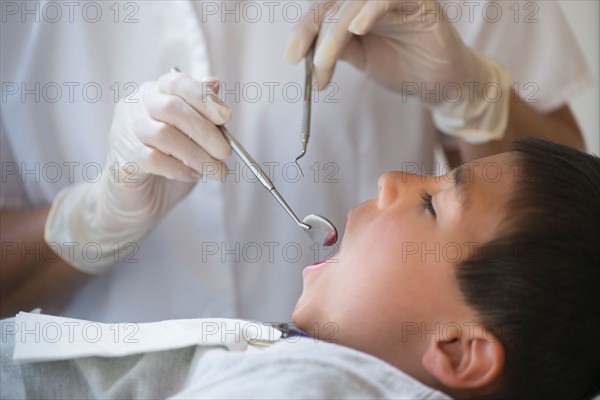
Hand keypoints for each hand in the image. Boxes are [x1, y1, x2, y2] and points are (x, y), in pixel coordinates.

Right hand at [44, 72, 231, 273]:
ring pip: (164, 135)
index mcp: (154, 93)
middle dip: (205, 131)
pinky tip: (193, 176)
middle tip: (226, 152)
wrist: (138, 201)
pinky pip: (154, 160)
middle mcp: (135, 107)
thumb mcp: (193, 137)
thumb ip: (203, 114)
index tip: (226, 118)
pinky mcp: (122, 160)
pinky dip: (180, 169)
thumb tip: (215, 84)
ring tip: (216, 171)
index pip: (176, 82)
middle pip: (172, 108)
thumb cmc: (169, 163)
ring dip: (198, 155)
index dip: (203, 97)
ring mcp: (125, 133)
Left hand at [285, 0, 509, 141]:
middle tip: (307, 63)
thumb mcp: (361, 60)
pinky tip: (358, 30)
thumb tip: (307, 52)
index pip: (323, 10)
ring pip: (354, 2)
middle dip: (314, 33)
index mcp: (355, 10)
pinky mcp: (419, 1)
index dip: (304, 31)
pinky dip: (370, 11)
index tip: (290, 57)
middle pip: (333, 3)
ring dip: (335, 32)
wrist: (439, 83)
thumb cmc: (403, 67)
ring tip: (326, 61)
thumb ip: (338, 49)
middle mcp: (372, 0)